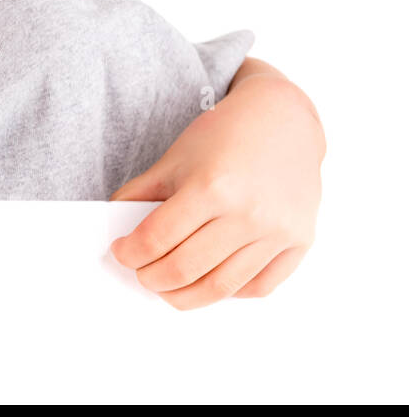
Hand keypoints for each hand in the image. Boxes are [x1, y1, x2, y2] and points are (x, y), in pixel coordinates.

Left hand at [108, 61, 322, 309]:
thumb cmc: (225, 134)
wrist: (283, 119)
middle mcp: (248, 213)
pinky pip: (259, 286)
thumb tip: (115, 228)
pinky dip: (229, 293)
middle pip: (185, 268)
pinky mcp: (300, 241)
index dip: (130, 252)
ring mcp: (277, 231)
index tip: (121, 253)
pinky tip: (209, 281)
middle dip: (152, 279)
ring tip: (168, 288)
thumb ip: (140, 193)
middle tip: (141, 274)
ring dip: (186, 296)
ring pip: (222, 287)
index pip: (156, 239)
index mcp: (212, 187)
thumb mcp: (174, 157)